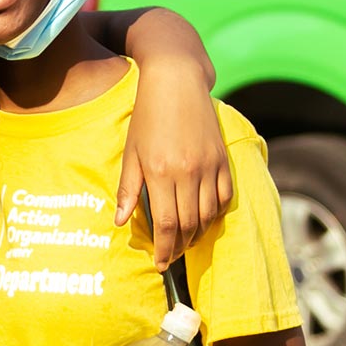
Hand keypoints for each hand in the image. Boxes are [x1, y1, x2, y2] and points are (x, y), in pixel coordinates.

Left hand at [118, 60, 233, 268]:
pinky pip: (224, 197)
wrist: (177, 81)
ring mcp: (209, 166)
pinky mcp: (222, 159)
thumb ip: (129, 188)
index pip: (165, 224)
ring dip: (197, 234)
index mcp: (160, 172)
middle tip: (169, 256)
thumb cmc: (147, 116)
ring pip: (208, 214)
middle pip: (187, 224)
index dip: (163, 249)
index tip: (159, 264)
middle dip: (178, 246)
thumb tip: (121, 223)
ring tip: (184, 242)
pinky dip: (215, 214)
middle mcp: (188, 172)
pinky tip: (204, 220)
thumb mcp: (131, 151)